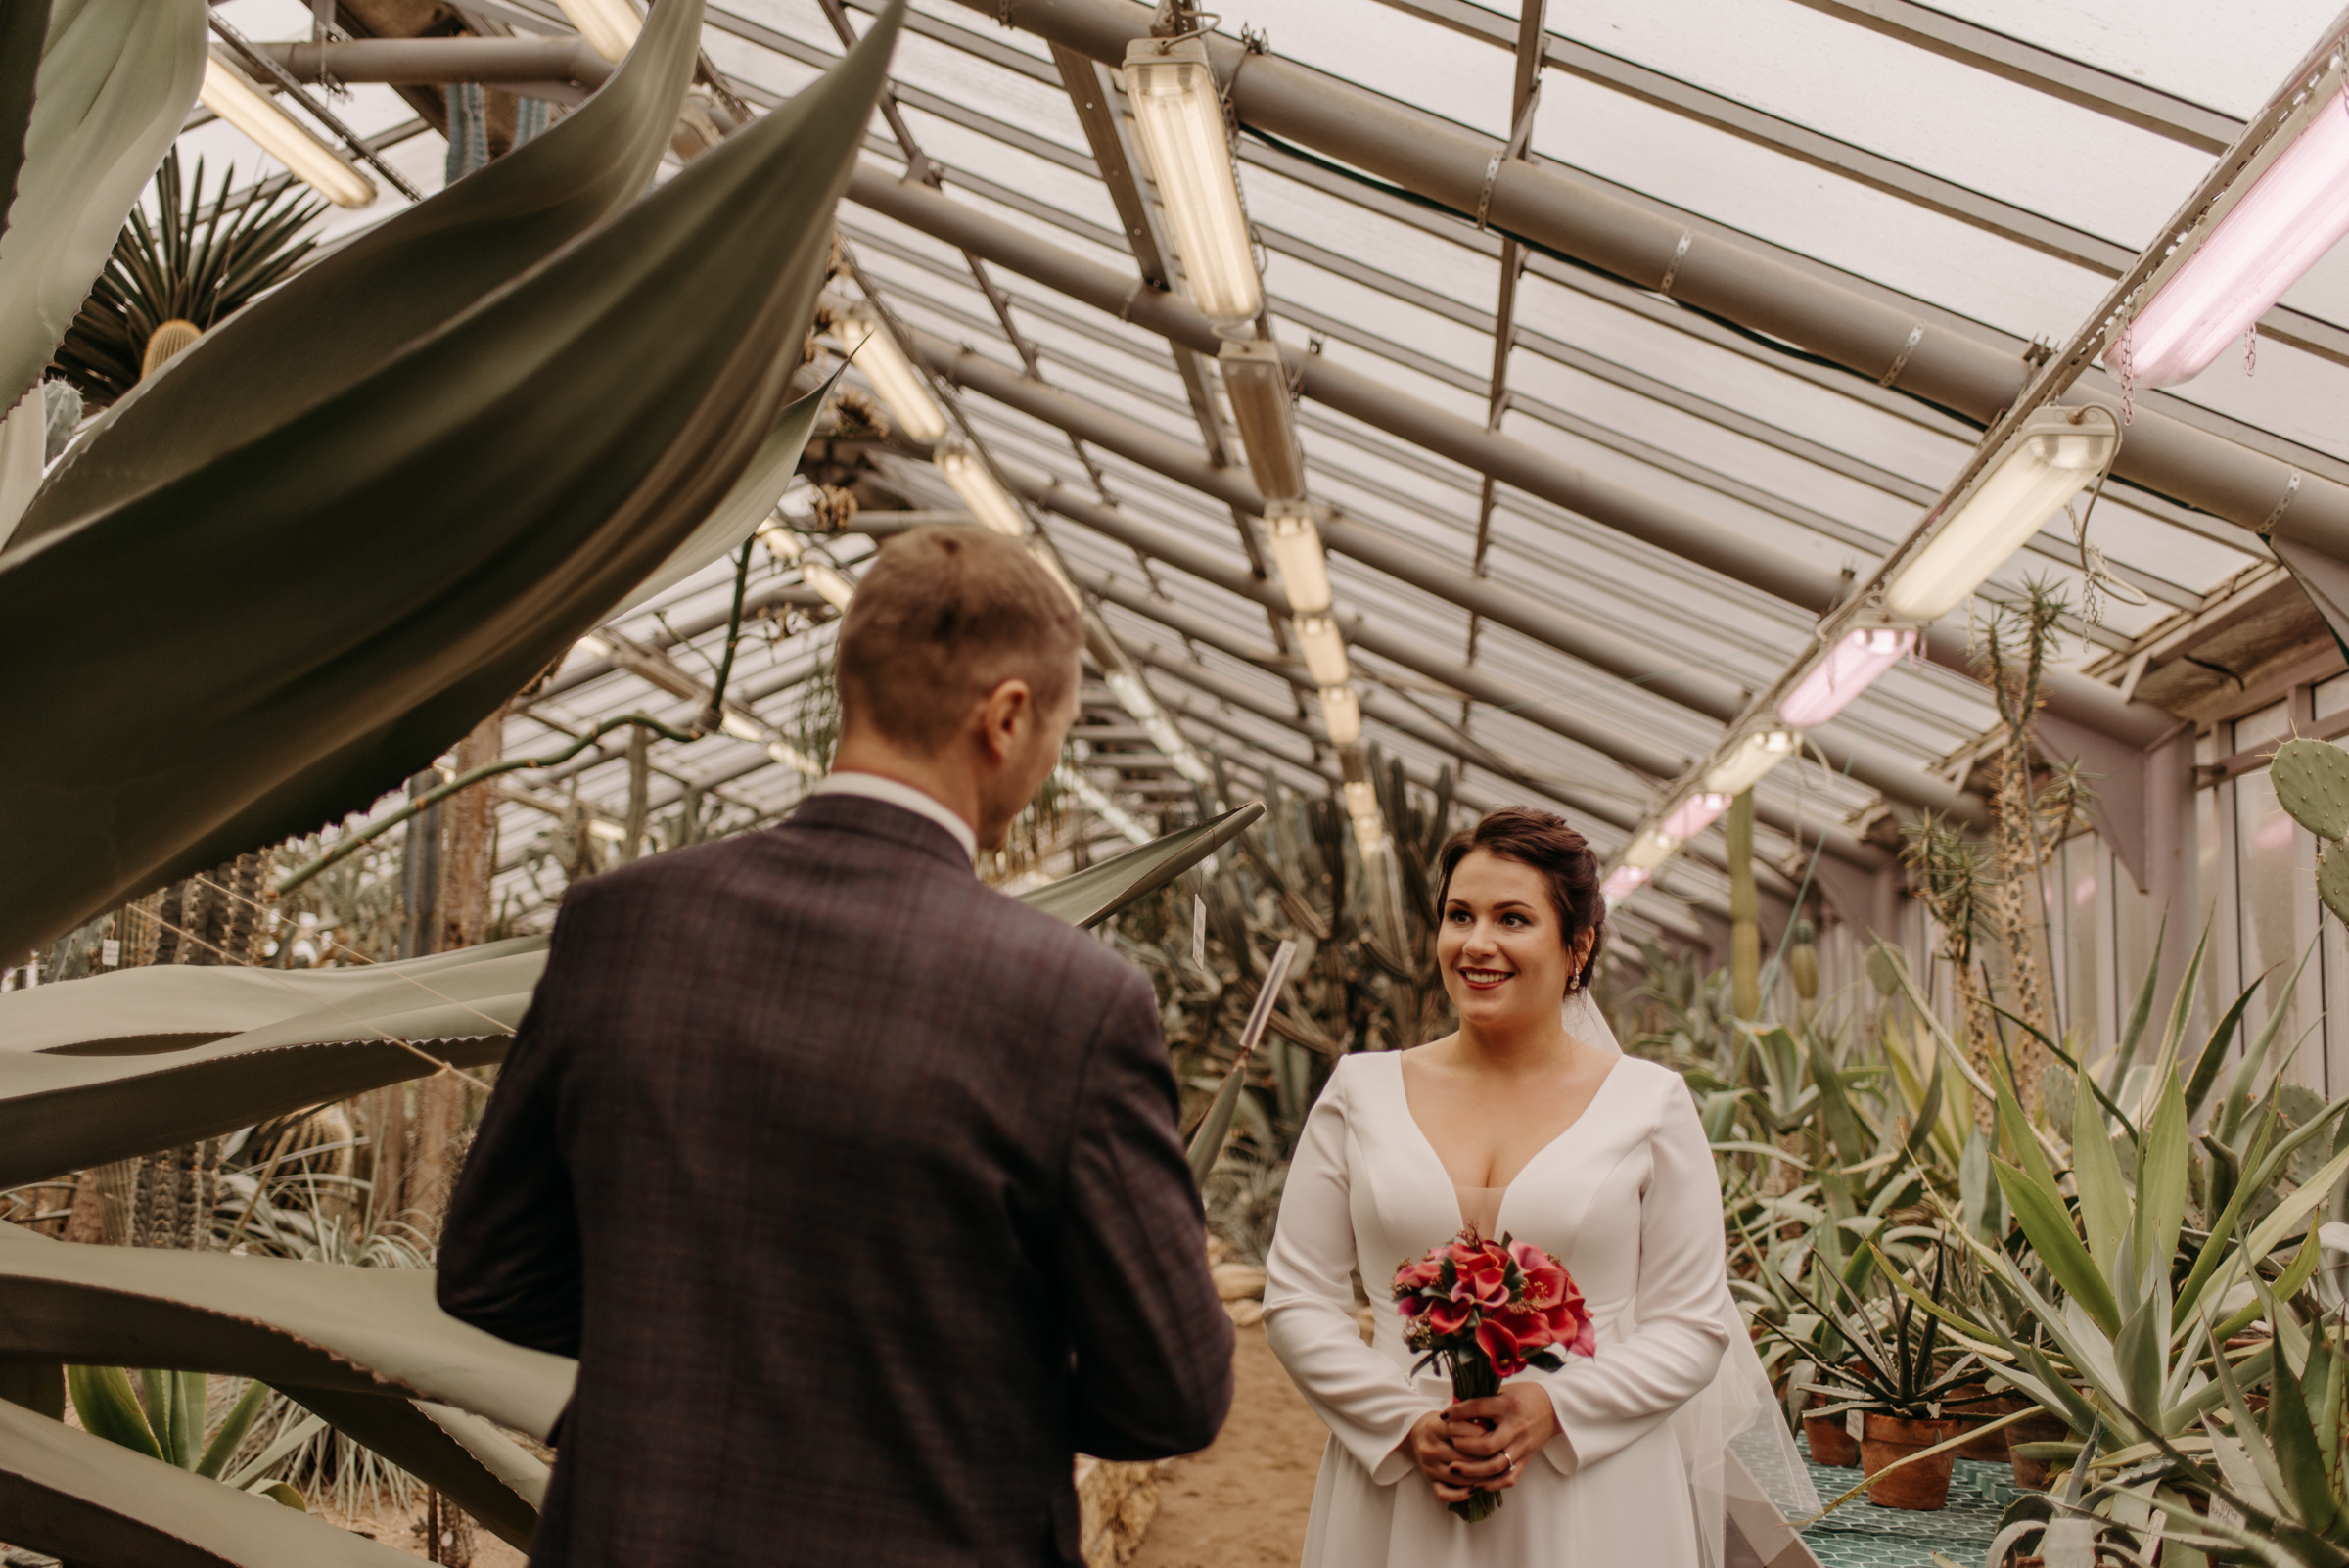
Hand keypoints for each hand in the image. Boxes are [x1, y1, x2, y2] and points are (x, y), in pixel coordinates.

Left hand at [1403, 1384, 1560, 1501]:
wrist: (1555, 1407)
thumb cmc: (1525, 1396)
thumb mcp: (1504, 1390)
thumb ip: (1483, 1399)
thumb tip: (1455, 1407)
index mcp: (1508, 1405)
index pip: (1480, 1408)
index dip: (1459, 1412)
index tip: (1443, 1415)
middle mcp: (1516, 1427)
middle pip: (1488, 1444)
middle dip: (1465, 1447)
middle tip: (1450, 1445)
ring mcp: (1522, 1446)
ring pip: (1496, 1466)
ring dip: (1473, 1470)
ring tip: (1455, 1469)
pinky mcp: (1526, 1459)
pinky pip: (1510, 1477)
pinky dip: (1492, 1483)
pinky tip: (1477, 1484)